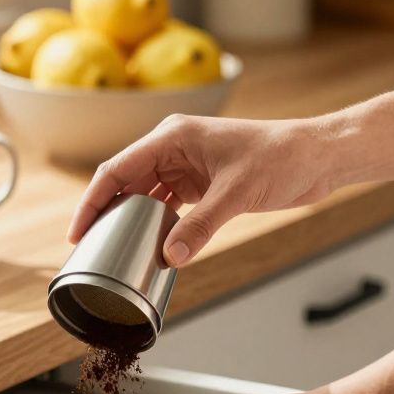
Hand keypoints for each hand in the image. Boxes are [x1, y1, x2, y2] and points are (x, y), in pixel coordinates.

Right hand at [67, 114, 337, 266]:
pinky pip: (167, 204)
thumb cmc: (281, 158)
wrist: (317, 156)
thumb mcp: (237, 194)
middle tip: (90, 248)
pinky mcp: (202, 182)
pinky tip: (149, 244)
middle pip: (124, 182)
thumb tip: (170, 257)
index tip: (77, 232)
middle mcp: (173, 147)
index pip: (116, 169)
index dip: (92, 201)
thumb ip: (201, 226)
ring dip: (130, 219)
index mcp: (172, 136)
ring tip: (113, 249)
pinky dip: (156, 223)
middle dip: (106, 213)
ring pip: (144, 194)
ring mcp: (187, 165)